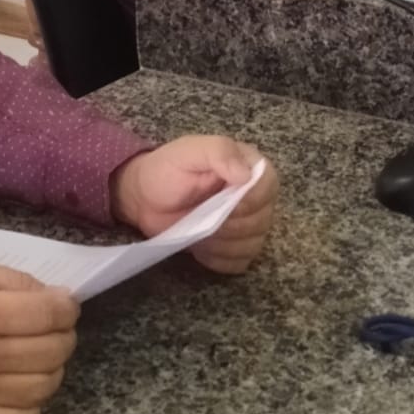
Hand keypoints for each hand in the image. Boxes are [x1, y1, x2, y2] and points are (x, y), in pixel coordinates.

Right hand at [0, 262, 78, 413]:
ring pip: (44, 388)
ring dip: (52, 368)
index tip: (64, 303)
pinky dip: (32, 405)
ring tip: (38, 355)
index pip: (50, 315)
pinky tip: (22, 386)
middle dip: (64, 334)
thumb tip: (52, 296)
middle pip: (54, 352)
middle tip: (52, 326)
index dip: (67, 306)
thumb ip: (10, 280)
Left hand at [111, 136, 277, 275]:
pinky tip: (200, 247)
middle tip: (202, 216)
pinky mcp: (235, 246)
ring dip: (223, 243)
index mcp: (248, 165)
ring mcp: (247, 223)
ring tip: (198, 230)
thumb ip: (219, 152)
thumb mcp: (188, 152)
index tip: (222, 202)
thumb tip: (246, 174)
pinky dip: (219, 259)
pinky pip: (241, 261)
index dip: (250, 198)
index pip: (268, 185)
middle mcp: (255, 195)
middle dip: (230, 224)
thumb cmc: (166, 171)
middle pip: (262, 219)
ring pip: (254, 244)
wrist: (145, 198)